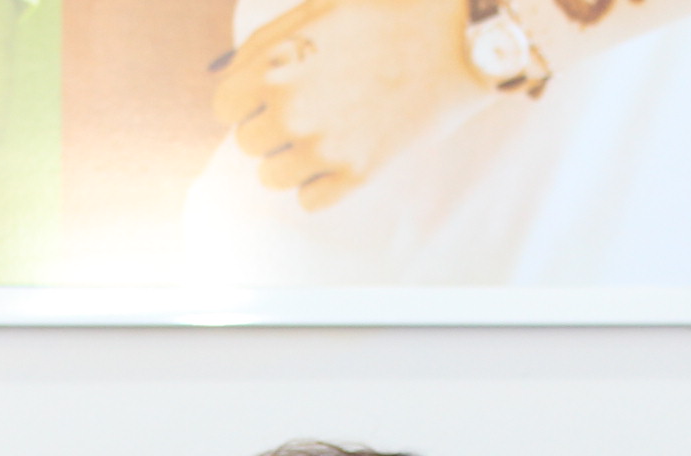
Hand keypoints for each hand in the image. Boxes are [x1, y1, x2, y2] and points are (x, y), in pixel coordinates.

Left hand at [213, 0, 493, 209]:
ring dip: (290, 159)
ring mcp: (324, 147)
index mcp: (277, 66)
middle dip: (270, 126)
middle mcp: (292, 111)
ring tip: (325, 132)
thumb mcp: (321, 6)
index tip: (269, 93)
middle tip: (309, 106)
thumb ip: (269, 41)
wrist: (465, 40)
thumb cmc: (394, 11)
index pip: (225, 107)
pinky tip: (342, 155)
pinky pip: (309, 201)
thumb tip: (232, 73)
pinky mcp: (357, 175)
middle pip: (247, 143)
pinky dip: (319, 184)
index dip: (246, 99)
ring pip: (272, 177)